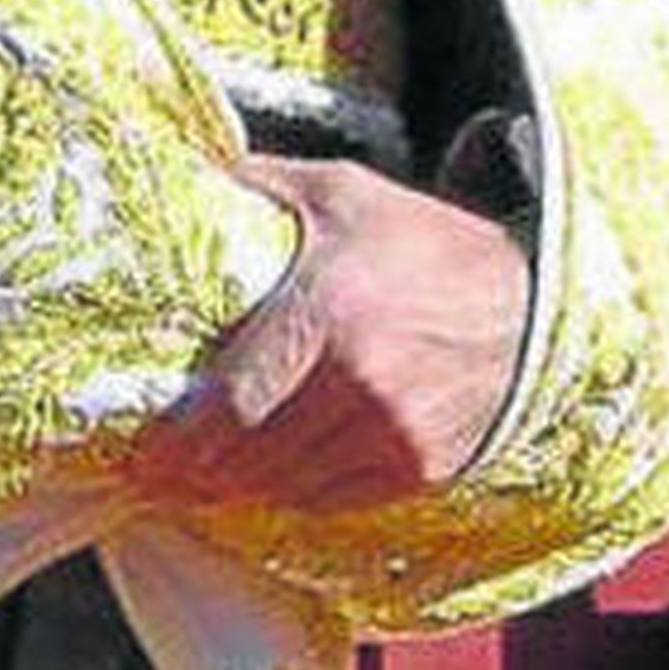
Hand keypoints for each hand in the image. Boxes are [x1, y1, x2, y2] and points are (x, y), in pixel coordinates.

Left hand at [135, 155, 530, 514]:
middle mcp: (362, 386)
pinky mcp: (420, 469)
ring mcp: (396, 437)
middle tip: (152, 473)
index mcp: (330, 312)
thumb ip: (256, 186)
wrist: (530, 302)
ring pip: (287, 489)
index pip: (232, 405)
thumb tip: (182, 169)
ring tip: (192, 481)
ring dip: (235, 491)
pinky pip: (332, 500)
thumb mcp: (337, 191)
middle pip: (251, 459)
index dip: (176, 444)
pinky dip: (289, 496)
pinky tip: (258, 483)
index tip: (139, 454)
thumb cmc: (422, 240)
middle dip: (193, 475)